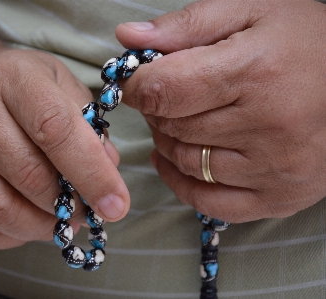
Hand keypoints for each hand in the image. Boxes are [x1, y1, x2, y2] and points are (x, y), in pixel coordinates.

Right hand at [0, 49, 129, 248]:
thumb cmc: (20, 89)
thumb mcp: (61, 86)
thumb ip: (88, 126)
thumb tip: (109, 170)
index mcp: (12, 78)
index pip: (54, 129)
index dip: (91, 173)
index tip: (117, 204)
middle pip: (28, 175)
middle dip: (69, 205)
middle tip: (90, 212)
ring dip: (41, 226)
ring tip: (62, 220)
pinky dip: (10, 236)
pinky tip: (28, 223)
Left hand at [115, 0, 325, 221]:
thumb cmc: (308, 40)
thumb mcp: (250, 13)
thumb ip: (184, 26)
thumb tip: (126, 37)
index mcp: (256, 71)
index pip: (164, 90)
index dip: (137, 86)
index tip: (137, 80)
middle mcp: (268, 125)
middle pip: (173, 126)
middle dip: (156, 110)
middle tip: (166, 95)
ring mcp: (276, 168)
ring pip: (187, 163)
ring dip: (168, 142)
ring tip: (179, 120)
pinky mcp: (282, 196)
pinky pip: (209, 202)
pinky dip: (180, 183)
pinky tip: (174, 162)